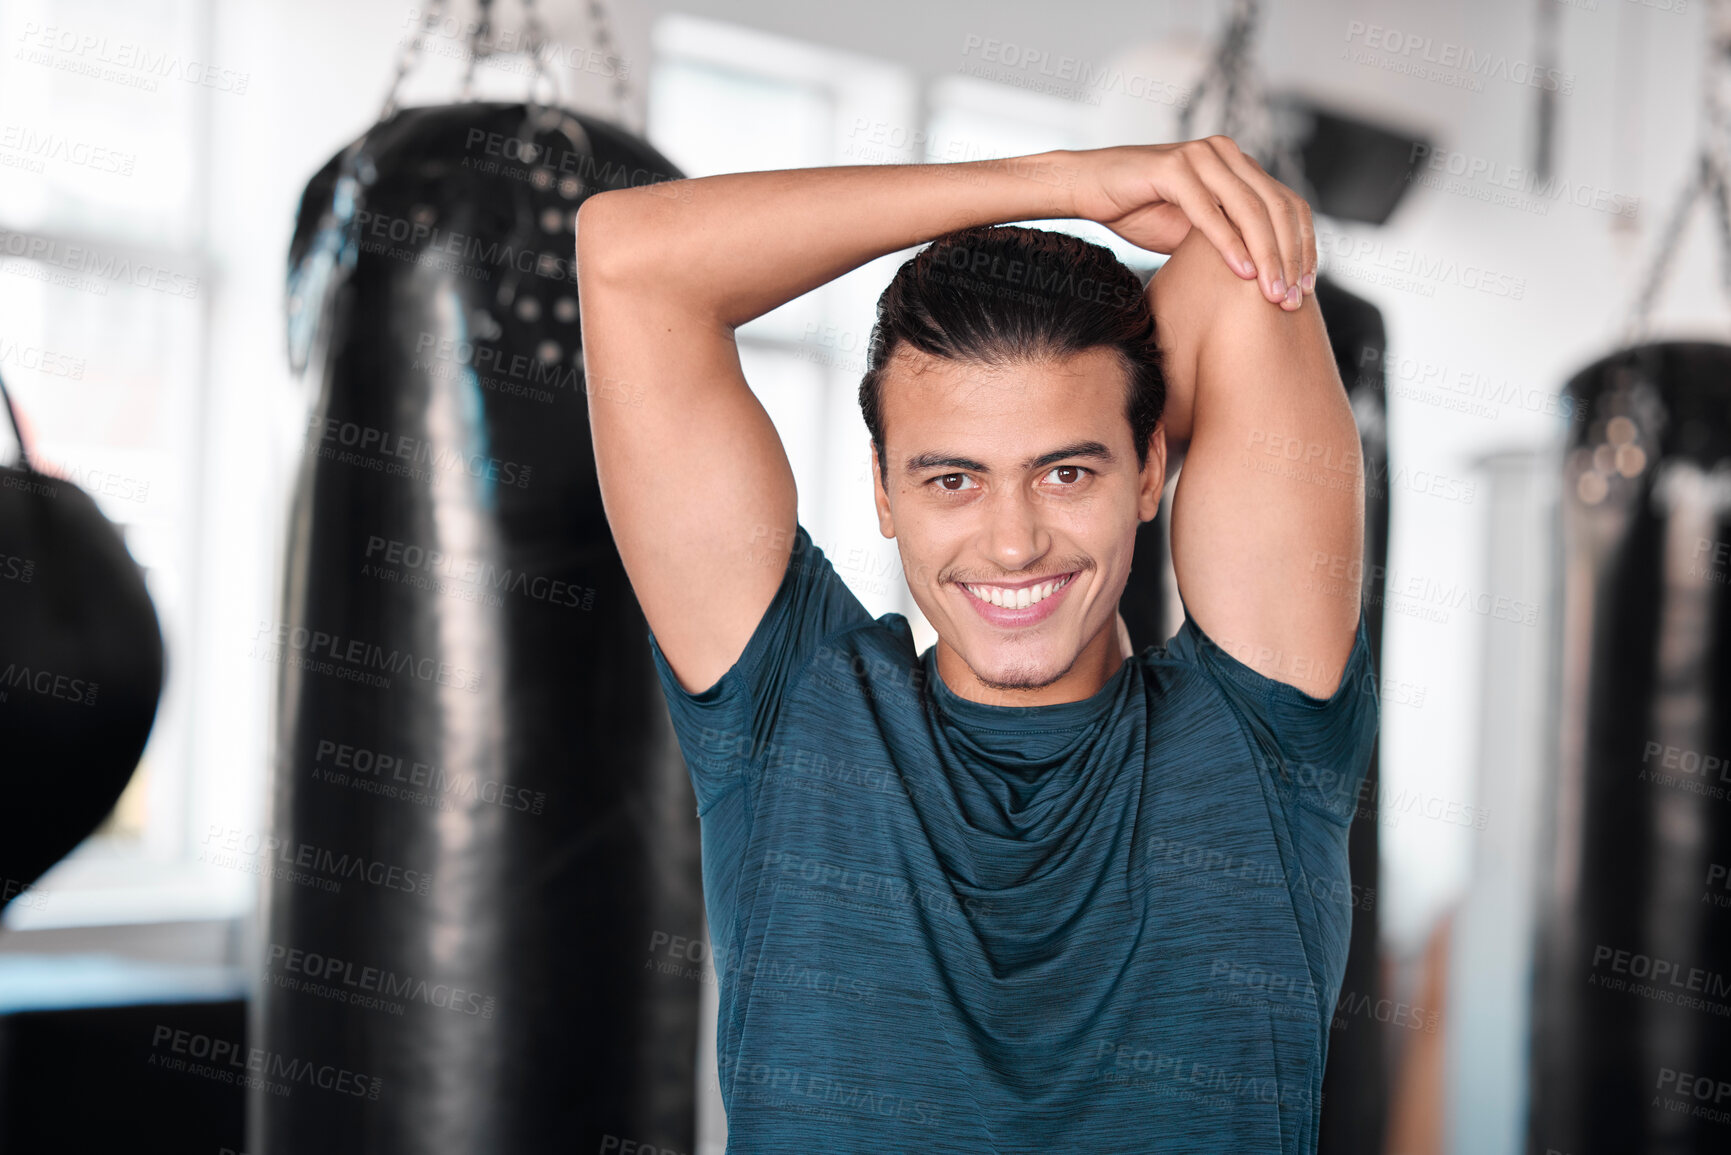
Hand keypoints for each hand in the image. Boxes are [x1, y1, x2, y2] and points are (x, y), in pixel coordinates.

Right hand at [1072, 137, 1315, 309]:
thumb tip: (1265, 278)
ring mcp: (1200, 156)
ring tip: (1272, 293)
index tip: (1305, 288)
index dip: (1304, 246)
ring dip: (1266, 255)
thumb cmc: (1139, 210)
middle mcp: (1226, 153)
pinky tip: (1242, 272)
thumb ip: (1230, 239)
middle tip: (1292, 300)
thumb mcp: (1194, 230)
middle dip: (1290, 257)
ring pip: (1250, 209)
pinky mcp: (1172, 166)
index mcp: (1238, 165)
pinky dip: (1229, 243)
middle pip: (1277, 207)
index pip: (1288, 205)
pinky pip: (1209, 209)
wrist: (1086, 187)